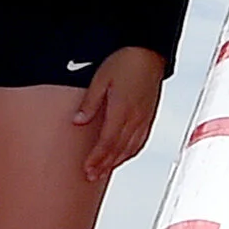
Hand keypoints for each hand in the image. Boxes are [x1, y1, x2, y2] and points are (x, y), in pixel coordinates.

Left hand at [73, 46, 163, 181]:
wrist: (149, 52)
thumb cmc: (125, 61)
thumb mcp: (100, 78)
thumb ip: (90, 102)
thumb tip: (78, 121)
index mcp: (122, 108)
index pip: (108, 142)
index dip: (97, 158)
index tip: (87, 169)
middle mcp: (136, 117)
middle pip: (119, 149)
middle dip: (104, 165)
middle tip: (91, 176)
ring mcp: (145, 117)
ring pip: (131, 147)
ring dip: (117, 162)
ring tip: (104, 171)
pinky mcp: (150, 115)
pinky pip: (141, 140)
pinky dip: (131, 152)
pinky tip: (124, 156)